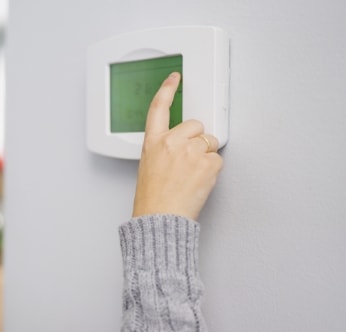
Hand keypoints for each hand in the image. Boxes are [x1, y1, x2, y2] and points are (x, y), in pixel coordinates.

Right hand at [132, 72, 222, 220]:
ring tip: (192, 175)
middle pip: (196, 125)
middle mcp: (171, 142)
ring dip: (205, 156)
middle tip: (189, 161)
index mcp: (153, 142)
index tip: (175, 78)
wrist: (160, 218)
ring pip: (209, 142)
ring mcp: (190, 151)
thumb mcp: (149, 166)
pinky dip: (212, 170)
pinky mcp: (207, 163)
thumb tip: (182, 144)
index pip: (159, 108)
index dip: (167, 89)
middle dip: (197, 139)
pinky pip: (217, 159)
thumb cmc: (153, 198)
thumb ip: (164, 149)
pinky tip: (199, 181)